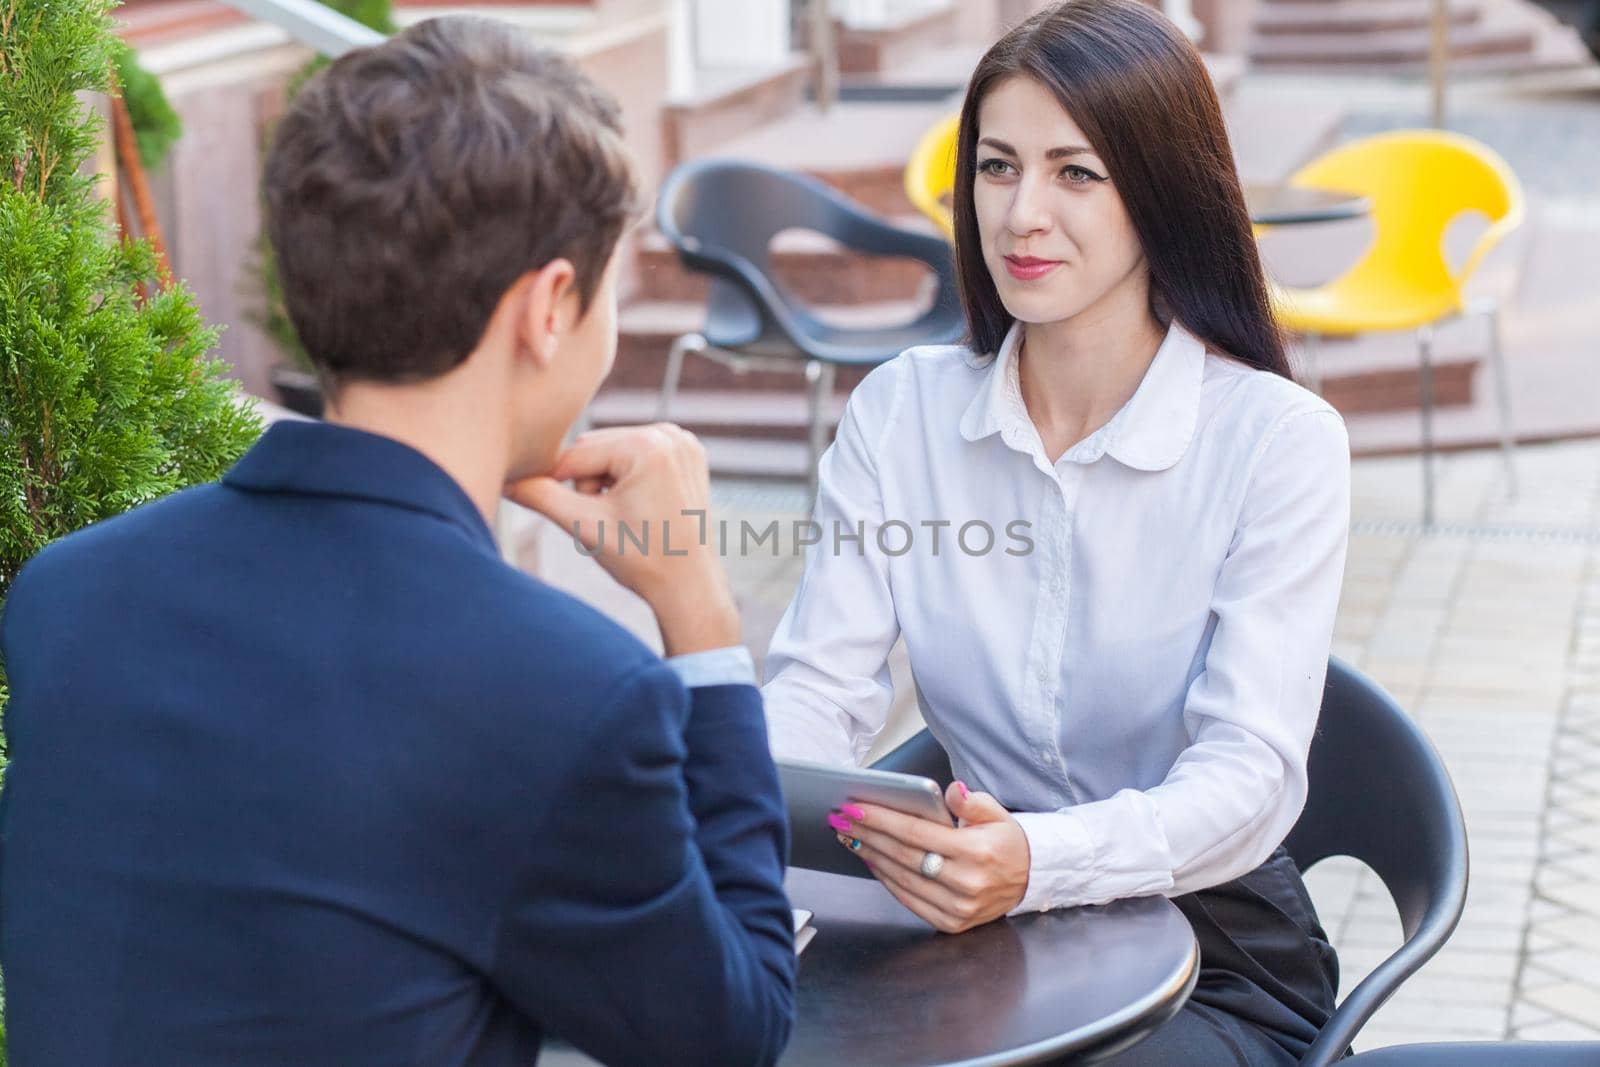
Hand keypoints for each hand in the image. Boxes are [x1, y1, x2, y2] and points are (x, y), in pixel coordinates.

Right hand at [506, 424, 739, 655]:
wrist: (688, 585)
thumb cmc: (642, 560)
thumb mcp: (584, 526)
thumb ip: (539, 496)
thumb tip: (503, 479)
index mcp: (647, 446)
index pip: (574, 455)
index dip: (560, 487)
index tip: (568, 515)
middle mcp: (669, 434)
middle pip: (593, 447)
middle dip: (588, 484)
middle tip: (609, 520)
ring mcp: (681, 441)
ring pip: (611, 450)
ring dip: (604, 480)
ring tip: (626, 515)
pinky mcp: (686, 451)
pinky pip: (634, 453)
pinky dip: (626, 476)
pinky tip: (641, 506)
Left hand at [828, 781, 1031, 933]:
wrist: (1029, 879)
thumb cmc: (1007, 842)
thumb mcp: (997, 813)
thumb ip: (972, 802)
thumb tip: (951, 791)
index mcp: (976, 852)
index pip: (917, 833)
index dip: (882, 820)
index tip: (855, 807)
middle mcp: (966, 882)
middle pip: (903, 855)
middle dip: (867, 835)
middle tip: (841, 819)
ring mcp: (958, 907)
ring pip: (903, 879)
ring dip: (871, 857)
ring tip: (850, 837)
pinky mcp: (952, 922)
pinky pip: (910, 900)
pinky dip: (887, 880)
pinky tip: (872, 861)